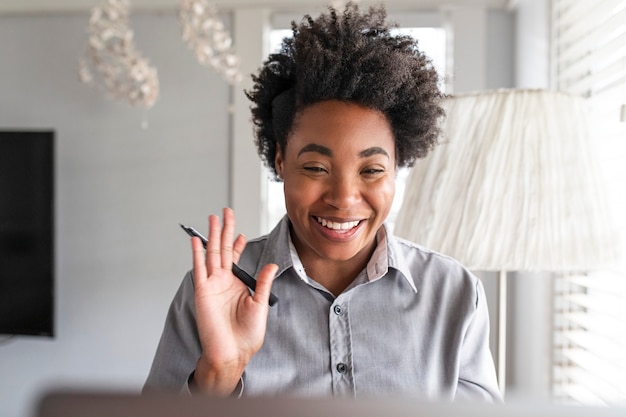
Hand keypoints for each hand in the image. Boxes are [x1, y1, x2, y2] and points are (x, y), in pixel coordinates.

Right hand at [191, 207, 277, 394]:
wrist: (232, 352)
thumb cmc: (246, 335)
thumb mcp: (260, 304)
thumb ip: (263, 283)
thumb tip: (271, 264)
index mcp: (237, 284)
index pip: (236, 258)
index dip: (238, 244)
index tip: (240, 232)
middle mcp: (223, 282)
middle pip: (223, 249)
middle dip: (225, 230)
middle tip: (226, 212)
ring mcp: (212, 285)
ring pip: (212, 254)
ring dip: (212, 235)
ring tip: (213, 218)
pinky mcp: (202, 291)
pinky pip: (199, 268)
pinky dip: (197, 253)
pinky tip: (197, 240)